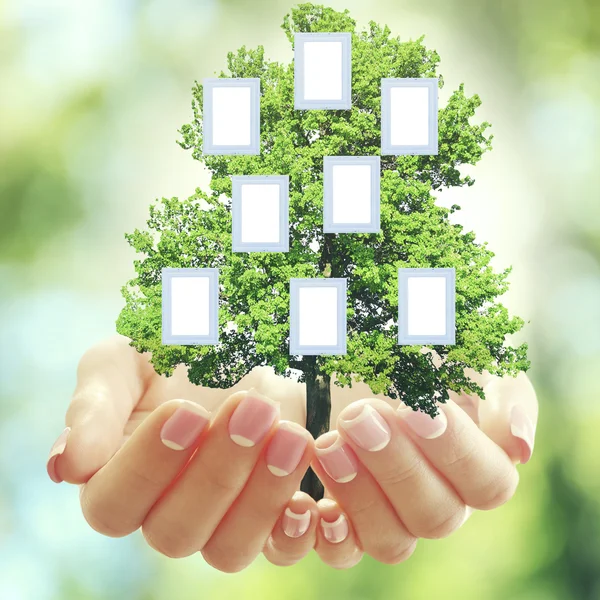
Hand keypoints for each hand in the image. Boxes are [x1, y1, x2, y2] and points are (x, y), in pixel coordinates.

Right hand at [46, 335, 321, 571]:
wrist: (242, 348)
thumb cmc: (174, 355)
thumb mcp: (127, 360)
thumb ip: (95, 406)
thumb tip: (67, 467)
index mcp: (120, 478)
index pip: (113, 505)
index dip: (145, 466)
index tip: (185, 411)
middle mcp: (168, 511)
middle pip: (175, 533)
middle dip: (216, 471)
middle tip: (250, 408)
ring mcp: (221, 521)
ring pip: (229, 549)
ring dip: (261, 495)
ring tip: (290, 435)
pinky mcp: (270, 517)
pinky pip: (281, 549)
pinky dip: (295, 530)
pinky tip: (310, 495)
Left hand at [309, 370, 537, 565]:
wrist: (338, 346)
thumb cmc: (404, 350)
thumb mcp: (458, 352)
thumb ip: (499, 392)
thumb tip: (518, 446)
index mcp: (469, 463)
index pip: (488, 483)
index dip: (458, 451)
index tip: (422, 406)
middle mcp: (431, 497)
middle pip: (437, 516)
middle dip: (398, 466)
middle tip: (359, 417)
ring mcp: (383, 512)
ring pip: (390, 542)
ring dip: (359, 495)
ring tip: (329, 443)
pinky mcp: (334, 516)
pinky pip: (336, 553)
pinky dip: (323, 538)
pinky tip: (309, 503)